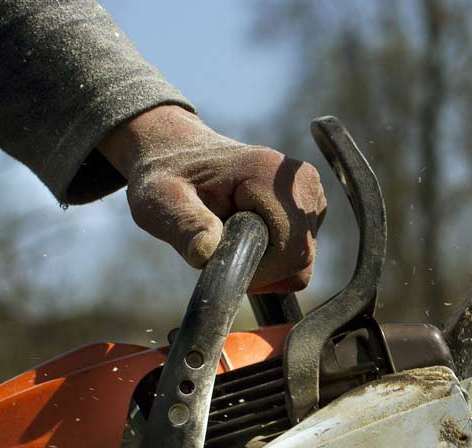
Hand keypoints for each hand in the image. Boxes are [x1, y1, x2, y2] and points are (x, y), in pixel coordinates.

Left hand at [99, 105, 326, 292]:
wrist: (178, 151)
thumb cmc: (167, 174)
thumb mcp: (161, 200)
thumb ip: (184, 225)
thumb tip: (206, 252)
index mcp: (270, 175)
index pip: (291, 250)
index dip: (259, 272)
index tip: (222, 263)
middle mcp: (301, 181)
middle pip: (302, 257)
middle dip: (263, 270)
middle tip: (223, 253)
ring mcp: (310, 192)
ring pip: (304, 258)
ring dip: (267, 264)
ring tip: (232, 238)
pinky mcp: (311, 204)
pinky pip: (302, 251)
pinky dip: (275, 256)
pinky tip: (248, 235)